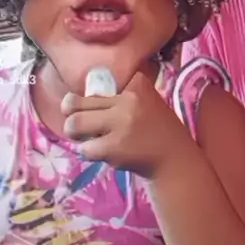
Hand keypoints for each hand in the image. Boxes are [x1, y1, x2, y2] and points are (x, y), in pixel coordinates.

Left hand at [61, 72, 189, 177]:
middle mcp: (128, 101)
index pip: (95, 85)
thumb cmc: (156, 130)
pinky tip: (102, 153)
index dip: (88, 99)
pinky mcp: (115, 147)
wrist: (174, 159)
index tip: (97, 109)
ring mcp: (121, 124)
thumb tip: (79, 100)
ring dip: (73, 132)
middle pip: (76, 101)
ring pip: (75, 123)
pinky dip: (89, 152)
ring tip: (83, 138)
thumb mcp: (144, 103)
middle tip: (76, 123)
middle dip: (69, 113)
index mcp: (136, 85)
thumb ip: (118, 98)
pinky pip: (86, 148)